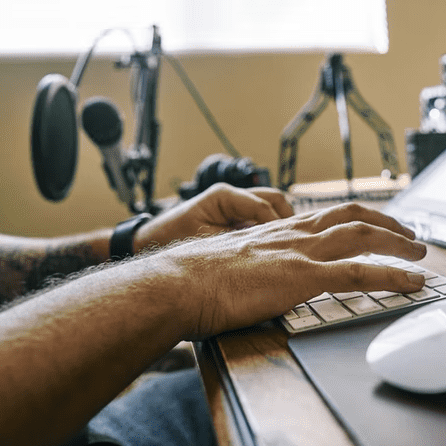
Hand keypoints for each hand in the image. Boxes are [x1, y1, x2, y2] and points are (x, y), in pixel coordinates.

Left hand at [134, 183, 294, 251]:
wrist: (149, 242)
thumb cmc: (170, 240)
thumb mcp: (204, 243)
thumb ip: (235, 242)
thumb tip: (265, 245)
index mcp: (223, 196)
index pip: (262, 205)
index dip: (277, 226)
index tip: (288, 244)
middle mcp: (231, 196)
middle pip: (273, 200)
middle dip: (288, 220)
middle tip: (297, 242)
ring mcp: (234, 206)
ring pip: (271, 208)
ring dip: (281, 224)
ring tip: (289, 246)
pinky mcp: (234, 218)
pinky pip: (260, 220)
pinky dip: (270, 231)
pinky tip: (275, 249)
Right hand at [156, 202, 427, 337]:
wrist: (178, 283)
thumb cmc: (195, 280)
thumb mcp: (234, 265)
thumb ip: (258, 267)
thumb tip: (265, 283)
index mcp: (279, 230)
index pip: (329, 215)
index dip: (360, 217)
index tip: (377, 224)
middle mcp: (294, 233)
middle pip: (353, 215)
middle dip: (388, 223)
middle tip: (410, 235)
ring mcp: (300, 252)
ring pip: (362, 235)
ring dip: (398, 242)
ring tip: (420, 253)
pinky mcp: (302, 277)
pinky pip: (358, 273)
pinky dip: (392, 275)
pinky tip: (412, 283)